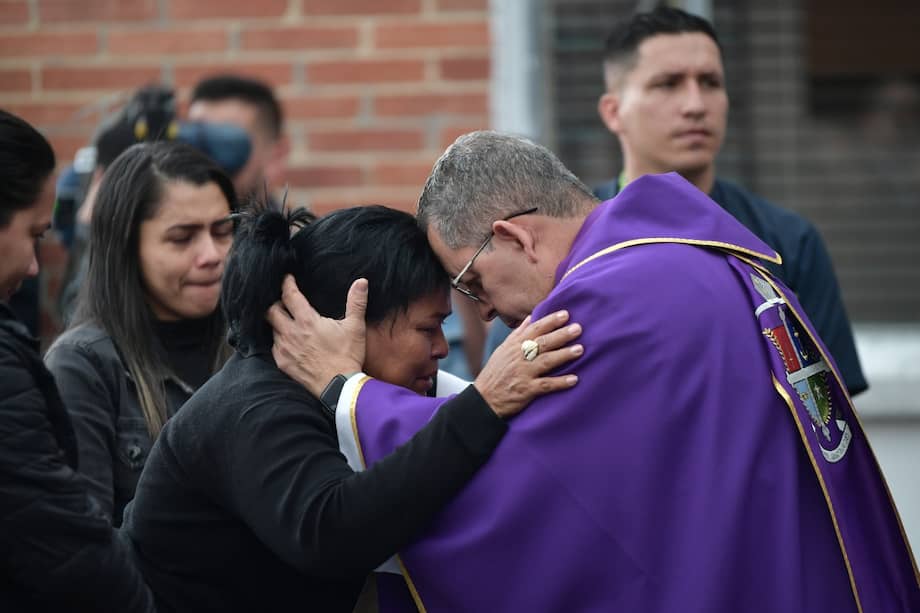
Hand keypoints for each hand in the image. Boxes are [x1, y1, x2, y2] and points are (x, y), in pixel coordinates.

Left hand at [267, 275, 367, 396]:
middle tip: (284, 302)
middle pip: (271, 311)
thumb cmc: (347, 356)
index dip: (286, 284)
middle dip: (276, 303)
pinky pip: (274, 347)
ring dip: (277, 323)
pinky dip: (279, 341)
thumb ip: (356, 302)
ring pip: (272, 329)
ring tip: (286, 322)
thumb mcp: (355, 327)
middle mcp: (291, 333)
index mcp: (307, 321)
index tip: (287, 278)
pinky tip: (288, 342)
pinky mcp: (283, 363)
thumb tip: (361, 281)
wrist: (340, 387)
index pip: (289, 295)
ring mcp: (284, 349)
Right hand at [473, 310, 581, 418]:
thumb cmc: (496, 372)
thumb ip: (519, 334)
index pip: (534, 329)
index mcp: (515, 346)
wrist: (484, 398)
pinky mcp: (526, 390)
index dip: (550, 321)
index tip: (565, 314)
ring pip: (546, 361)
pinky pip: (546, 385)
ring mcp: (523, 373)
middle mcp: (519, 357)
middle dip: (561, 335)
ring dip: (563, 355)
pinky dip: (560, 382)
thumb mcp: (503, 350)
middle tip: (578, 328)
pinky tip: (574, 379)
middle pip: (542, 343)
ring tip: (580, 350)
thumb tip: (531, 317)